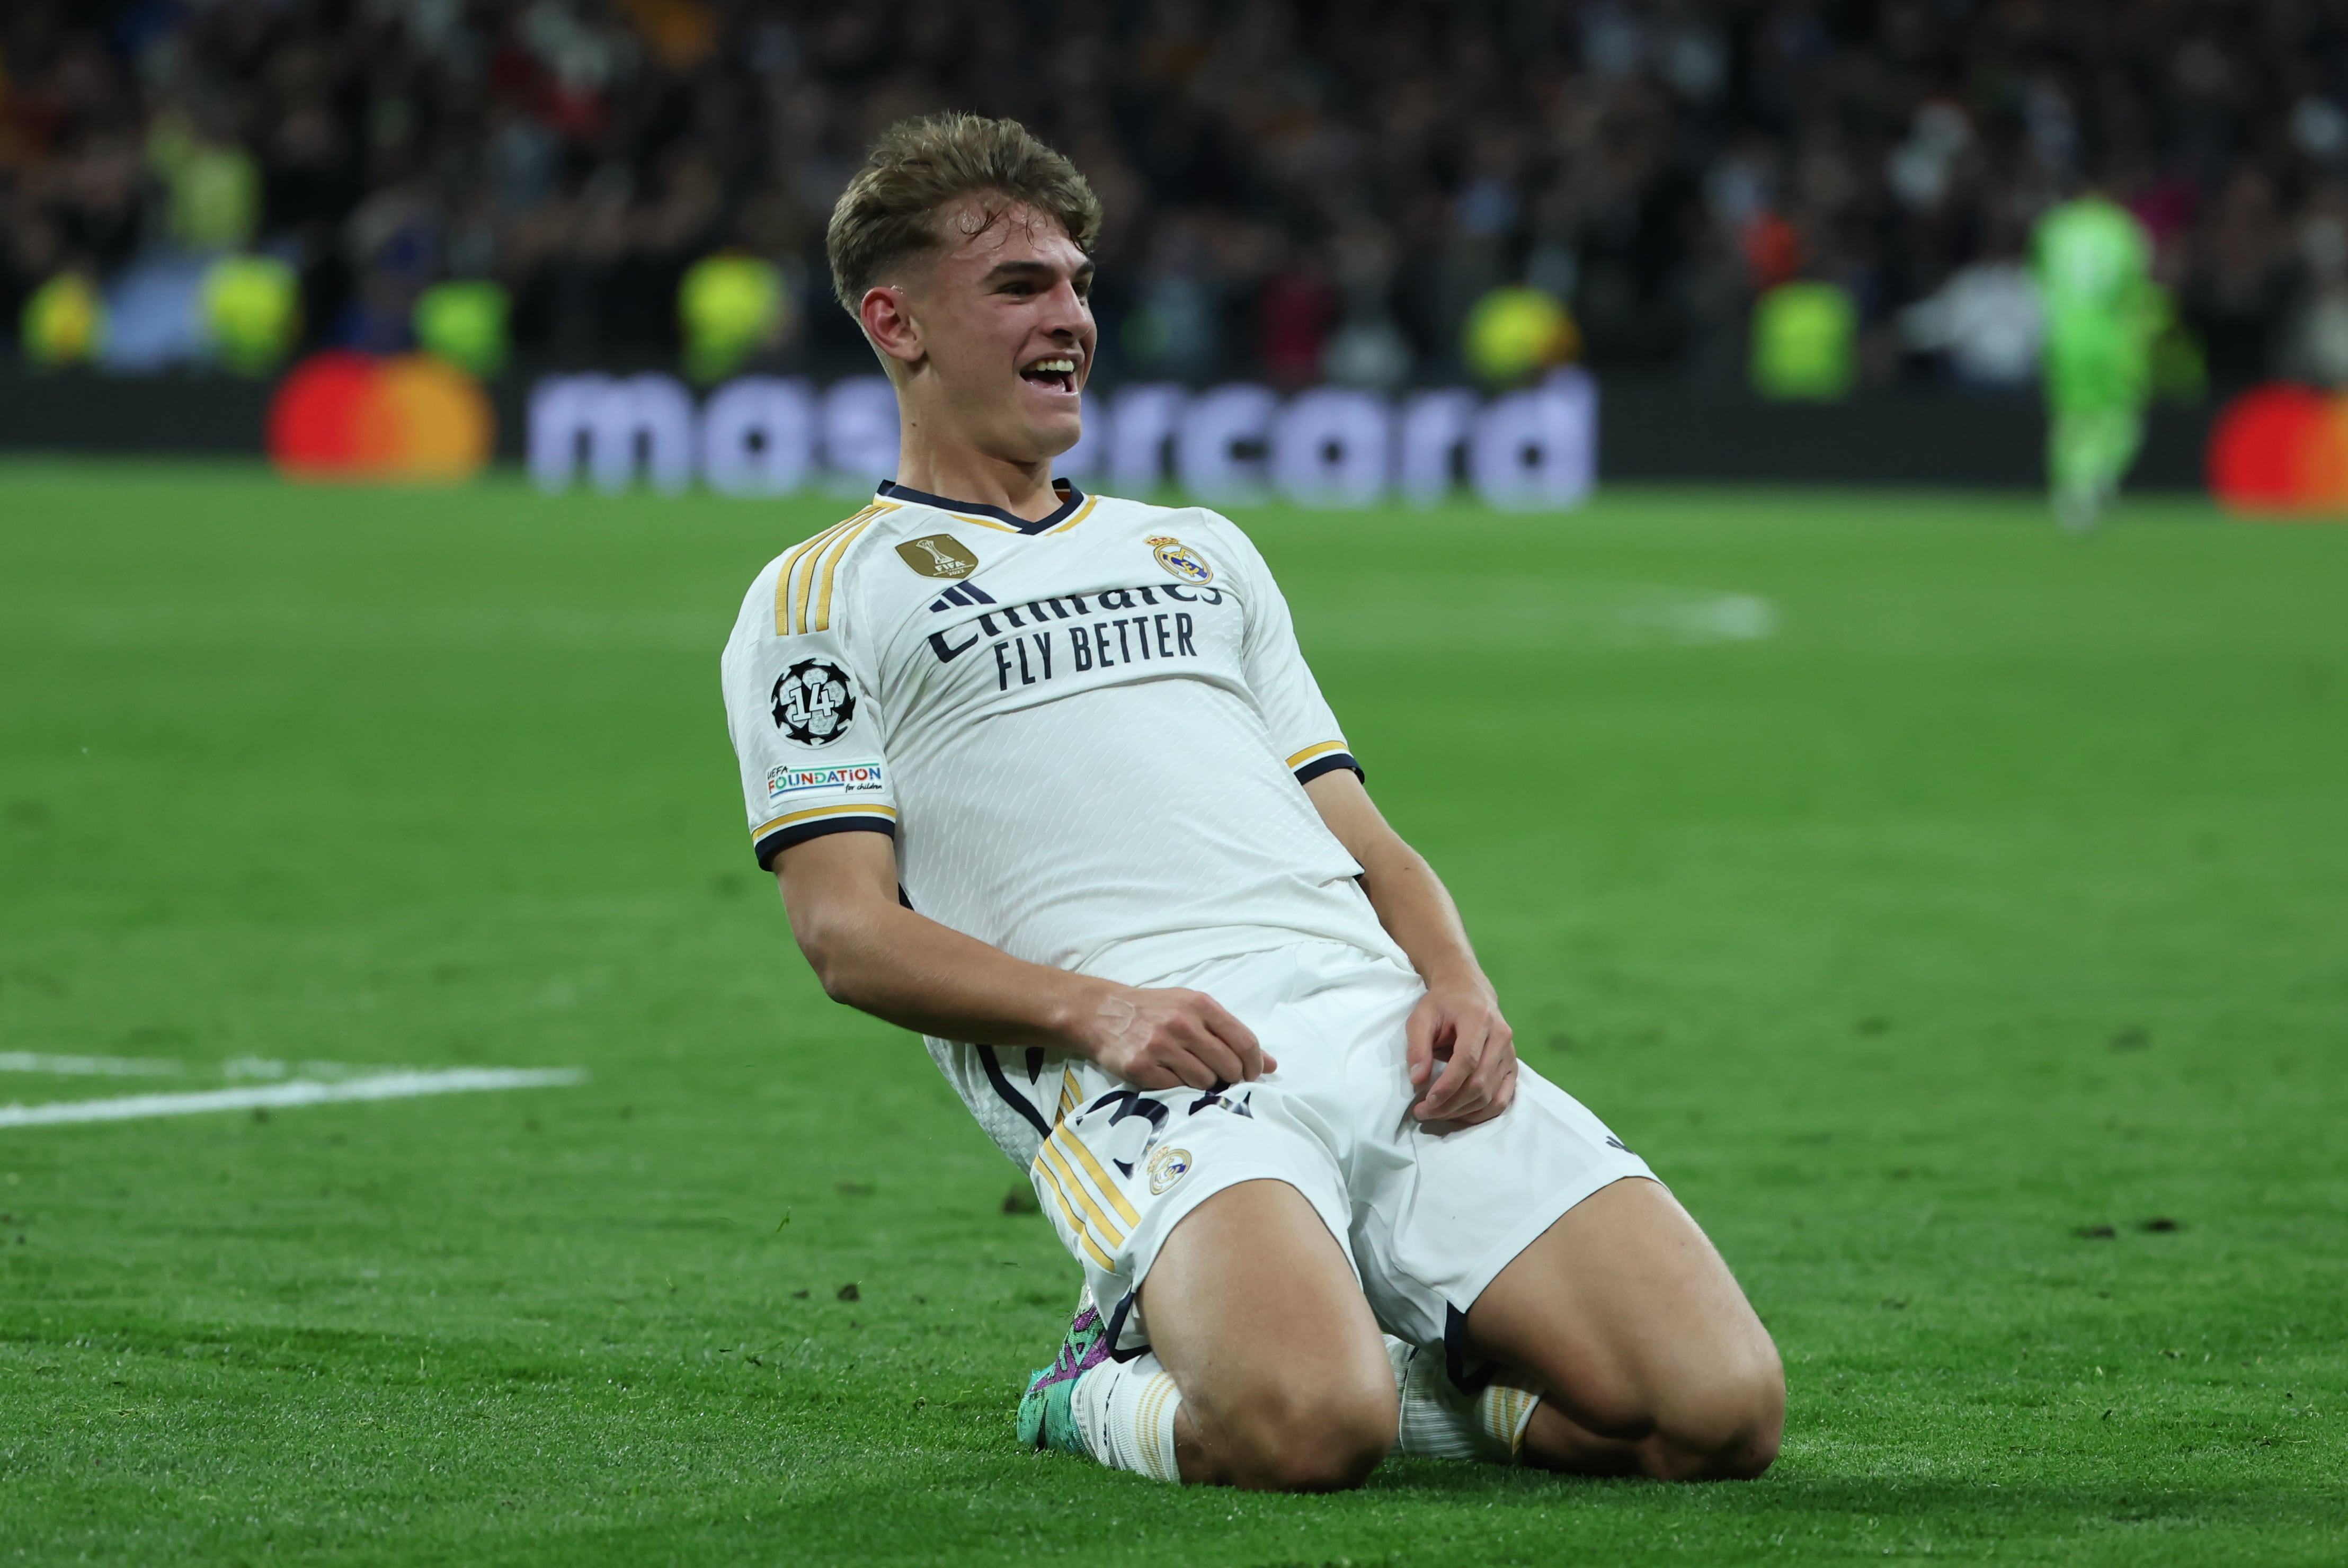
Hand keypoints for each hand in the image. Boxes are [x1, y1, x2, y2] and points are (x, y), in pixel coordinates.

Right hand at [1076, 984, 1274, 1090]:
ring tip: (1190, 1071)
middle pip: (1228, 1066)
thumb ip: (1231, 1033)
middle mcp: (1181, 1024)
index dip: (1255, 1065)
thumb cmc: (1156, 1009)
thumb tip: (1271, 1065)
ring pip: (1204, 1081)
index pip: (1244, 1042)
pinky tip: (1169, 1073)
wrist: (1104, 1012)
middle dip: (1232, 1078)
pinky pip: (1176, 1089)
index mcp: (1200, 1005)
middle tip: (1223, 1078)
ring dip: (1204, 1083)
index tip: (1253, 1075)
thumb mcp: (1194, 1008)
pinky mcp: (1141, 1067)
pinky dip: (1178, 1086)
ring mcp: (1160, 1046)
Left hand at [1406, 978, 1516, 1125]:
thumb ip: (1417, 1047)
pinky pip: (1504, 1098)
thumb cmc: (1443, 1004)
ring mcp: (1511, 1053)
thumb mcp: (1421, 1017)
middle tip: (1423, 1112)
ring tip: (1437, 1113)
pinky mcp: (1513, 1066)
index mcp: (1479, 1019)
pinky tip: (1461, 1114)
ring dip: (1463, 1111)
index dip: (1447, 1085)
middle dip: (1450, 1104)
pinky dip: (1483, 1112)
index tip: (1426, 1102)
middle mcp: (1502, 1037)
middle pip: (1480, 1082)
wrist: (1469, 991)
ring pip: (1491, 1095)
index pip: (1467, 1060)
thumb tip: (1417, 1081)